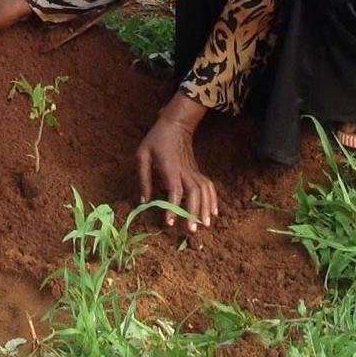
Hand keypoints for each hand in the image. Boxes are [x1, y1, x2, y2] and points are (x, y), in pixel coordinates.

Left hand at [135, 94, 216, 234]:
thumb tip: (144, 202)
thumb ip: (143, 178)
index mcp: (169, 167)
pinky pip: (209, 186)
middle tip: (191, 231)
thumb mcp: (142, 155)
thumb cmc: (156, 140)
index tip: (170, 223)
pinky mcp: (198, 171)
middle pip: (193, 193)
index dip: (173, 207)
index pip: (174, 190)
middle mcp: (185, 171)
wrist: (176, 125)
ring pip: (204, 191)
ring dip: (205, 208)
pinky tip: (213, 213)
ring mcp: (193, 171)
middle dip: (193, 212)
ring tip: (204, 226)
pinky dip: (213, 199)